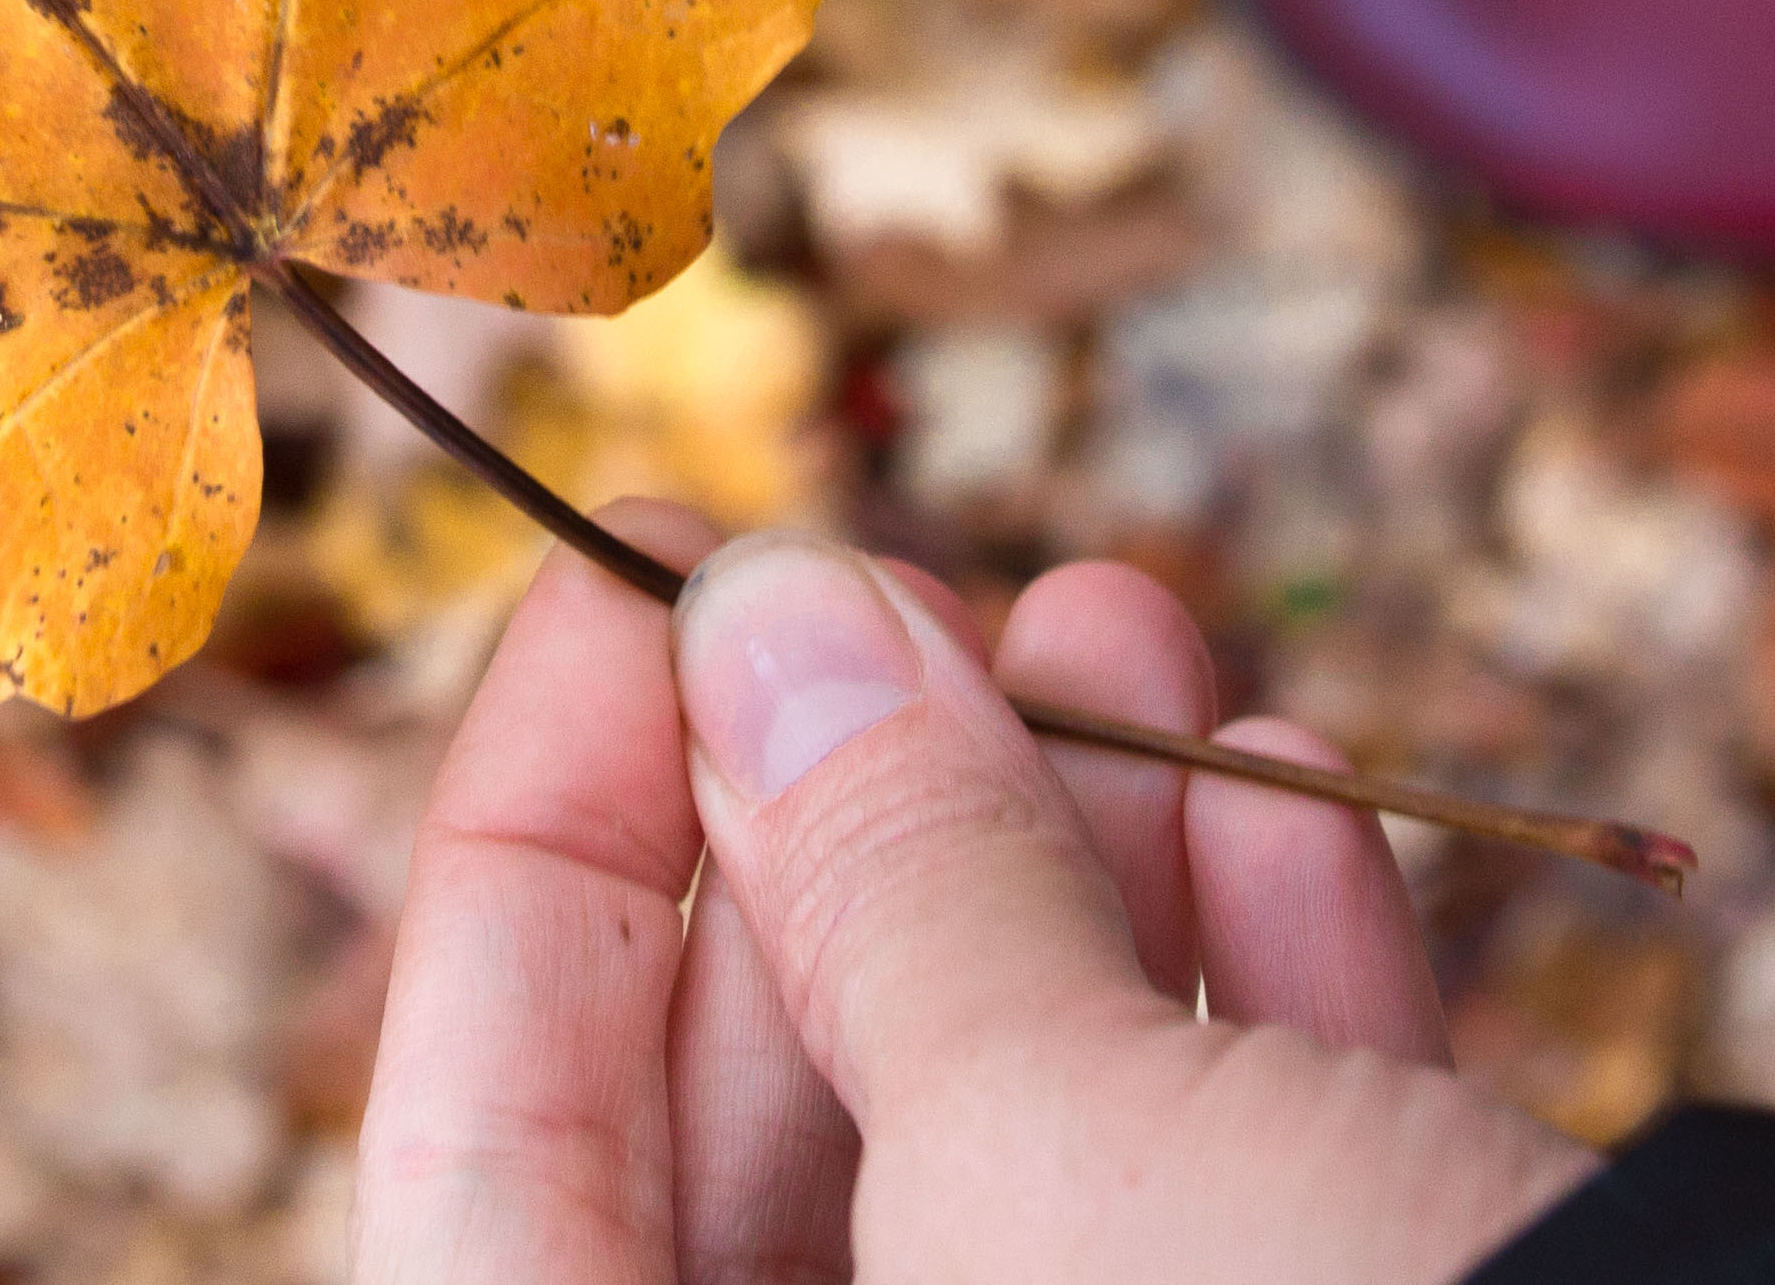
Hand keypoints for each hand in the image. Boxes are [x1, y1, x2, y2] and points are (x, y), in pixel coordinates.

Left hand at [355, 502, 1599, 1283]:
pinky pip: (1242, 1199)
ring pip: (1027, 1148)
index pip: (495, 1159)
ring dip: (1072, 861)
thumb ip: (890, 881)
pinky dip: (1256, 995)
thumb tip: (774, 625)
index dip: (539, 840)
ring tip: (1116, 619)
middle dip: (848, 830)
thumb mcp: (1051, 1134)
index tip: (629, 576)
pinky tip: (1280, 788)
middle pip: (766, 1143)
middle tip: (902, 593)